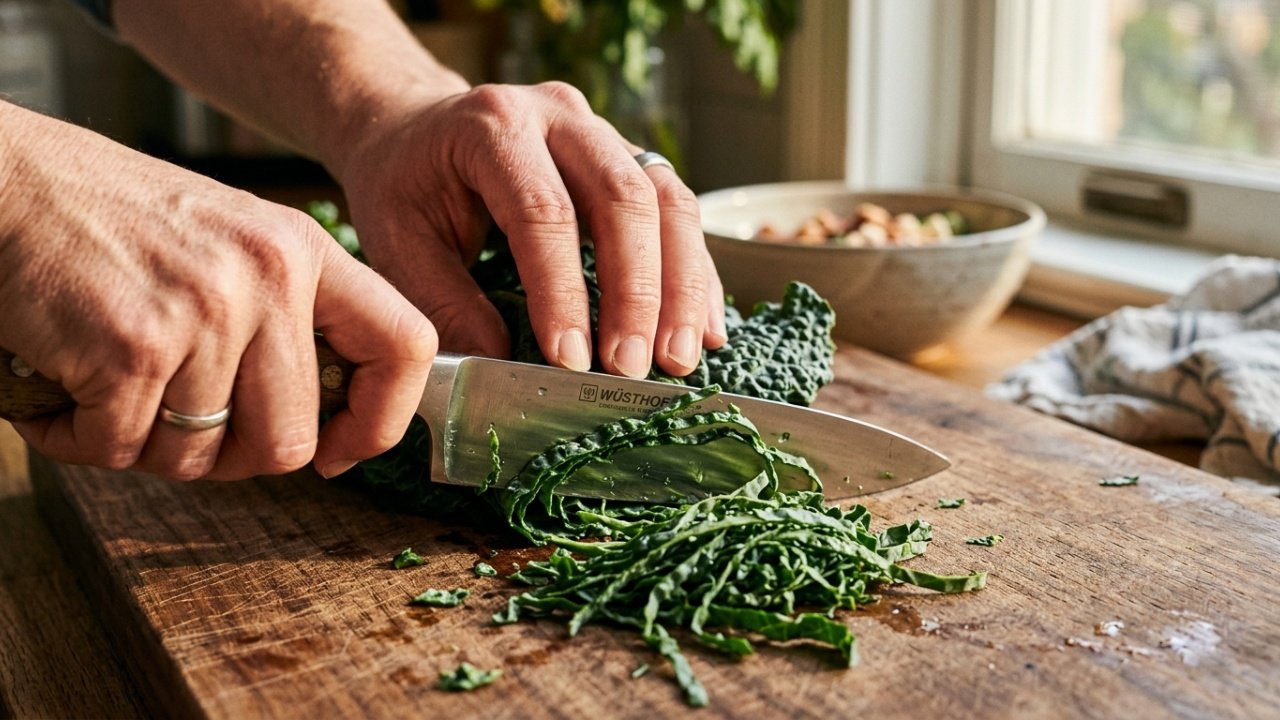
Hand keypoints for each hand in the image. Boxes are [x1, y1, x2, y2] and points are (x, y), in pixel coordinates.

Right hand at [0, 103, 436, 480]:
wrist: (2, 178)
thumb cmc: (111, 222)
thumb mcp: (230, 243)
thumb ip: (284, 318)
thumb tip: (323, 426)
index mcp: (303, 250)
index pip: (406, 346)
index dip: (382, 420)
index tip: (342, 451)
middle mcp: (268, 277)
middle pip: (289, 442)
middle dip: (227, 456)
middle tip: (176, 423)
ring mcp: (205, 311)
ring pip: (198, 457)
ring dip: (142, 444)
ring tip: (107, 384)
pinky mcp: (134, 346)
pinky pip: (121, 449)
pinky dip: (79, 438)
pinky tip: (61, 386)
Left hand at [333, 81, 726, 378]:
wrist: (412, 126)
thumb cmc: (402, 184)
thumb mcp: (395, 240)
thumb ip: (441, 300)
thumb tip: (499, 363)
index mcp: (494, 127)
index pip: (544, 211)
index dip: (564, 290)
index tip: (571, 360)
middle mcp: (559, 116)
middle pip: (624, 196)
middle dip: (638, 291)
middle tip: (632, 366)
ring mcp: (603, 132)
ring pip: (667, 199)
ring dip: (680, 285)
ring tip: (676, 358)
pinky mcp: (630, 158)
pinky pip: (679, 210)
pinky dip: (695, 274)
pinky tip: (700, 330)